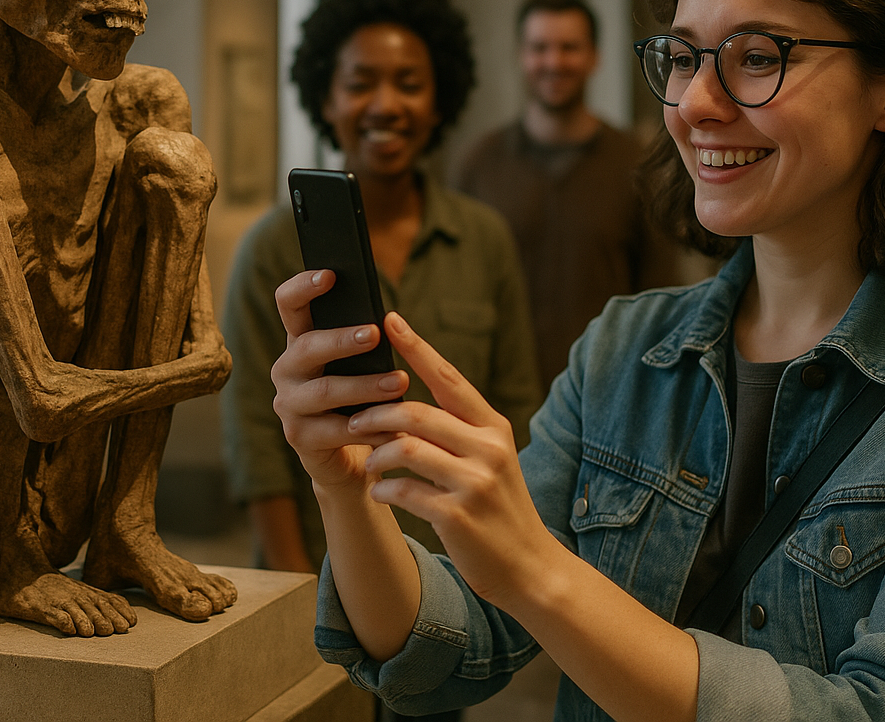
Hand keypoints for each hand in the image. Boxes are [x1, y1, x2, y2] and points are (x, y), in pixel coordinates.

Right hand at [271, 270, 409, 492]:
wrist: (352, 454)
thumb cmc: (362, 397)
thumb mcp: (362, 364)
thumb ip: (364, 340)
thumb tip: (390, 318)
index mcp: (301, 341)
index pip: (289, 304)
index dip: (303, 287)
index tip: (329, 274)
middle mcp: (287, 369)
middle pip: (307, 346)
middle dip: (341, 339)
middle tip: (374, 334)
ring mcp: (289, 404)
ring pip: (324, 390)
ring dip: (364, 385)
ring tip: (399, 382)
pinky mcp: (299, 437)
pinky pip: (335, 430)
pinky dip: (369, 427)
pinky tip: (394, 427)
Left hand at [347, 312, 556, 610]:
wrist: (530, 565)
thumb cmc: (499, 506)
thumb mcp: (489, 459)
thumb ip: (456, 429)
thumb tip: (402, 401)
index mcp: (492, 426)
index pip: (449, 377)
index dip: (417, 346)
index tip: (390, 318)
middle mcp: (487, 448)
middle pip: (417, 412)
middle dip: (377, 414)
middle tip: (355, 420)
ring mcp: (474, 482)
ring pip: (405, 448)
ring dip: (377, 454)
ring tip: (371, 463)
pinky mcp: (457, 515)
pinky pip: (404, 490)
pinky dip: (384, 489)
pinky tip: (380, 493)